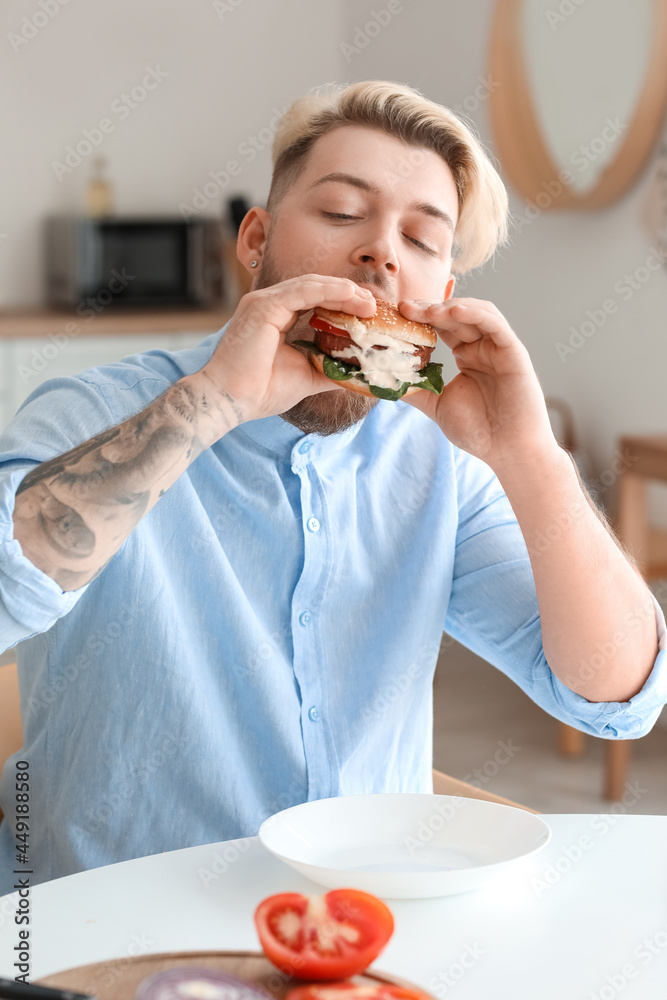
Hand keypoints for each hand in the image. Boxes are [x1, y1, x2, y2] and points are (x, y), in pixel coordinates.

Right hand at [203, 275, 375, 423]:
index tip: (367, 313)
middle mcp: (268, 304)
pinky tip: (350, 294)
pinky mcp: (263, 305)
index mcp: (275, 317)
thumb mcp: (306, 377)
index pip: (314, 300)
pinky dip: (328, 290)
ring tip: (368, 301)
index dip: (342, 302)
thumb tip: (357, 372)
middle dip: (347, 293)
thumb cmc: (260, 392)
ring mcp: (264, 302)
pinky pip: (303, 290)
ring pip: (312, 285)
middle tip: (373, 304)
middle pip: (316, 288)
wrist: (230, 401)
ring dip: (343, 290)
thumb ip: (329, 368)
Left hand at [398, 297, 558, 475]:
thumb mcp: (436, 406)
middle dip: (429, 309)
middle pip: (455, 316)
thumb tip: (382, 380)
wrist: (508, 450)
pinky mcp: (513, 351)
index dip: (421, 318)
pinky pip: (495, 324)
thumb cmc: (479, 431)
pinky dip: (475, 314)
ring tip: (427, 311)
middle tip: (405, 308)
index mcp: (467, 356)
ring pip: (475, 313)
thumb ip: (415, 390)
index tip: (398, 315)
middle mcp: (483, 347)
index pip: (442, 327)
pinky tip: (454, 312)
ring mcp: (498, 347)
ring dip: (450, 308)